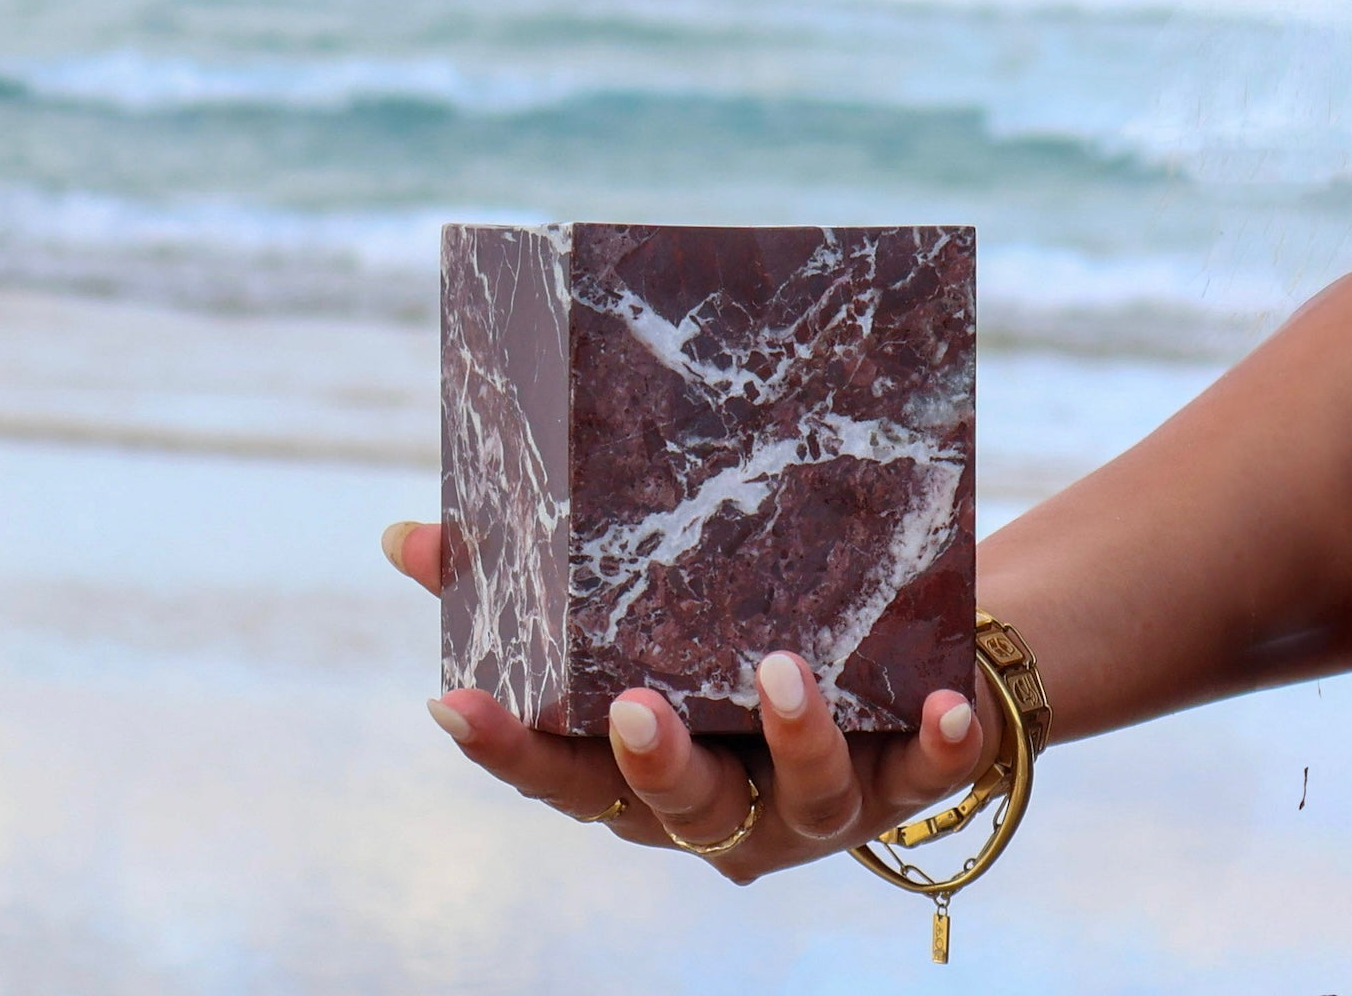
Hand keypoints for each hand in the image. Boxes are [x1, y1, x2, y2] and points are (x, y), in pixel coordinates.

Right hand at [383, 520, 1000, 883]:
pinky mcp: (907, 774)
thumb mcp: (629, 618)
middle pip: (680, 811)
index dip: (508, 749)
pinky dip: (942, 748)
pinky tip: (949, 703)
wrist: (872, 667)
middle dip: (656, 769)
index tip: (455, 703)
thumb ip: (519, 587)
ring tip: (783, 672)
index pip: (562, 776)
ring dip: (793, 743)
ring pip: (803, 799)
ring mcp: (819, 801)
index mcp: (645, 771)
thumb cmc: (718, 639)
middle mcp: (728, 805)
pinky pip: (930, 775)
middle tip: (637, 710)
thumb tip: (403, 539)